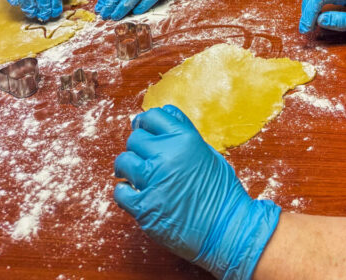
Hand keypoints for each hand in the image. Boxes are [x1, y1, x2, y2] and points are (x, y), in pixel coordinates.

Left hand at [115, 105, 279, 278]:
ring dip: (127, 167)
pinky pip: (120, 191)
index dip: (146, 122)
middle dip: (138, 147)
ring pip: (123, 161)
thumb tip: (165, 123)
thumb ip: (185, 137)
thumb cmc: (221, 192)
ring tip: (134, 175)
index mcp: (184, 138)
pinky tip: (134, 194)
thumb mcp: (208, 153)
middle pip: (135, 138)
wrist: (226, 228)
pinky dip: (124, 192)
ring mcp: (153, 180)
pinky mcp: (143, 207)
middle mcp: (166, 155)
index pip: (153, 116)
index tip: (144, 130)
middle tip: (143, 157)